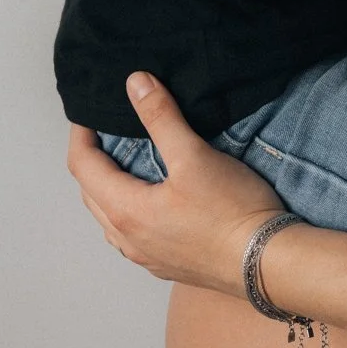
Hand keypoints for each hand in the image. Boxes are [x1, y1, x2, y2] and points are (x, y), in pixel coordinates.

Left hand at [67, 73, 283, 294]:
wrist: (266, 264)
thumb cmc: (230, 210)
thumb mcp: (194, 156)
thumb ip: (161, 118)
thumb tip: (135, 83)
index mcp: (126, 211)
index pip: (83, 167)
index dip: (80, 135)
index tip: (88, 112)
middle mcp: (128, 239)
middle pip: (91, 194)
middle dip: (92, 160)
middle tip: (106, 131)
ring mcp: (146, 257)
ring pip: (110, 218)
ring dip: (109, 188)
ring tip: (127, 161)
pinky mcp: (167, 265)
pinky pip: (132, 234)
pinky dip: (129, 209)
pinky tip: (153, 199)